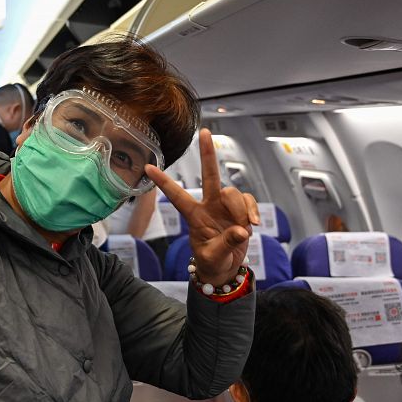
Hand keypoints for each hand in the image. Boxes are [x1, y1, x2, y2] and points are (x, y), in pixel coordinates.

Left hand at [145, 129, 258, 286]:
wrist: (225, 269)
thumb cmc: (211, 262)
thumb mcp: (213, 257)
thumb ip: (226, 244)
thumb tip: (241, 231)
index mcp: (193, 216)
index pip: (176, 195)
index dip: (163, 182)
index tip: (147, 168)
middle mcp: (208, 206)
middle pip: (209, 176)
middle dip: (207, 154)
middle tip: (204, 132)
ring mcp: (224, 206)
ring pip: (233, 192)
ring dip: (241, 210)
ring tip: (243, 230)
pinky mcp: (240, 210)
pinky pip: (248, 200)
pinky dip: (252, 211)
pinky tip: (253, 225)